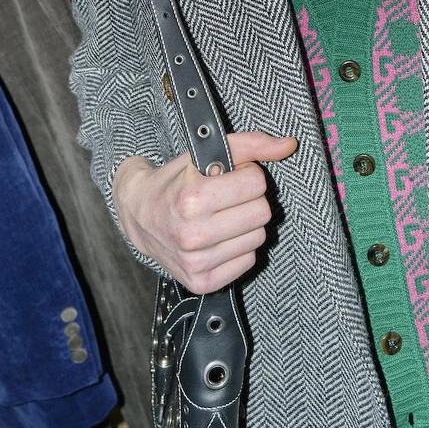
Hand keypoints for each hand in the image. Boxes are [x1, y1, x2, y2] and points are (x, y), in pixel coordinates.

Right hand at [113, 132, 296, 292]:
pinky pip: (248, 261)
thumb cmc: (176, 181)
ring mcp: (196, 262)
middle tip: (227, 197)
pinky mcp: (202, 282)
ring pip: (259, 237)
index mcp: (192, 198)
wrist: (139, 215)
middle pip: (262, 212)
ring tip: (221, 216)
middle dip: (249, 199)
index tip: (229, 176)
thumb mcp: (205, 154)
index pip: (256, 183)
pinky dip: (239, 247)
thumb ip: (251, 145)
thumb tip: (289, 145)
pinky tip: (219, 237)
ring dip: (246, 224)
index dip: (246, 174)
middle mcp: (193, 234)